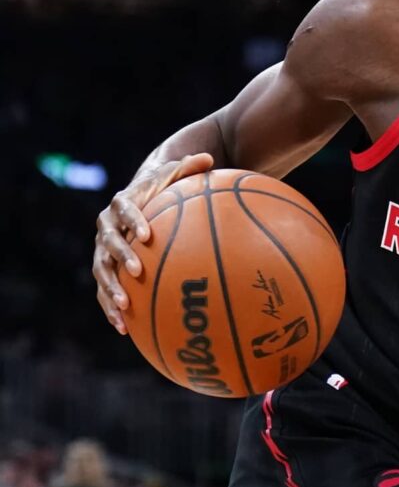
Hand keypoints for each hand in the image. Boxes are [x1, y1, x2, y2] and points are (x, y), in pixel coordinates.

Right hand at [93, 152, 213, 333]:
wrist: (136, 203)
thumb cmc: (160, 189)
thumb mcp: (173, 174)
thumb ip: (188, 167)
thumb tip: (209, 157)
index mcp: (121, 203)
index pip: (124, 209)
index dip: (133, 221)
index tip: (147, 234)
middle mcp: (106, 228)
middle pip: (108, 243)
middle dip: (121, 257)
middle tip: (138, 270)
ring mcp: (102, 251)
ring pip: (101, 272)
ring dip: (110, 289)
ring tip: (124, 307)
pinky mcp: (104, 271)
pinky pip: (104, 292)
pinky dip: (110, 309)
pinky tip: (124, 329)